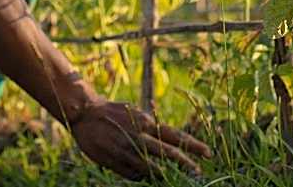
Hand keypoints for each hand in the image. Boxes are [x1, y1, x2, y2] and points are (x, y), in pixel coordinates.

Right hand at [70, 98, 210, 179]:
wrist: (85, 115)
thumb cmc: (112, 112)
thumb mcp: (134, 113)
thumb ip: (150, 127)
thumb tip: (166, 139)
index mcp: (146, 122)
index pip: (175, 135)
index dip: (192, 145)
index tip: (208, 153)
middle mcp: (139, 136)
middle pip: (168, 153)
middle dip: (186, 164)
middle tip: (199, 173)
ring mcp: (127, 151)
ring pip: (152, 169)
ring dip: (165, 175)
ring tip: (175, 180)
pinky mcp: (116, 162)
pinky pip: (135, 175)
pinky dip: (144, 177)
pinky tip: (150, 178)